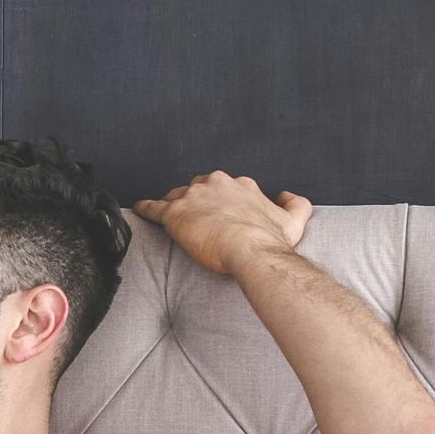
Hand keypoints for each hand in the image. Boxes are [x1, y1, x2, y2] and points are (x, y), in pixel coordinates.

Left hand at [133, 170, 313, 274]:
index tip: (218, 213)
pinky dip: (145, 208)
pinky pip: (154, 207)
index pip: (223, 188)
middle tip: (195, 219)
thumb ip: (296, 204)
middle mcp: (216, 184)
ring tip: (171, 219)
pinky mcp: (175, 213)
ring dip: (174, 206)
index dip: (218, 200)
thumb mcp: (294, 220)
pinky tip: (139, 209)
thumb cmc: (271, 239)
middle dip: (196, 201)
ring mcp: (193, 197)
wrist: (252, 250)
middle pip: (198, 188)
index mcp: (240, 185)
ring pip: (177, 196)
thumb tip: (288, 196)